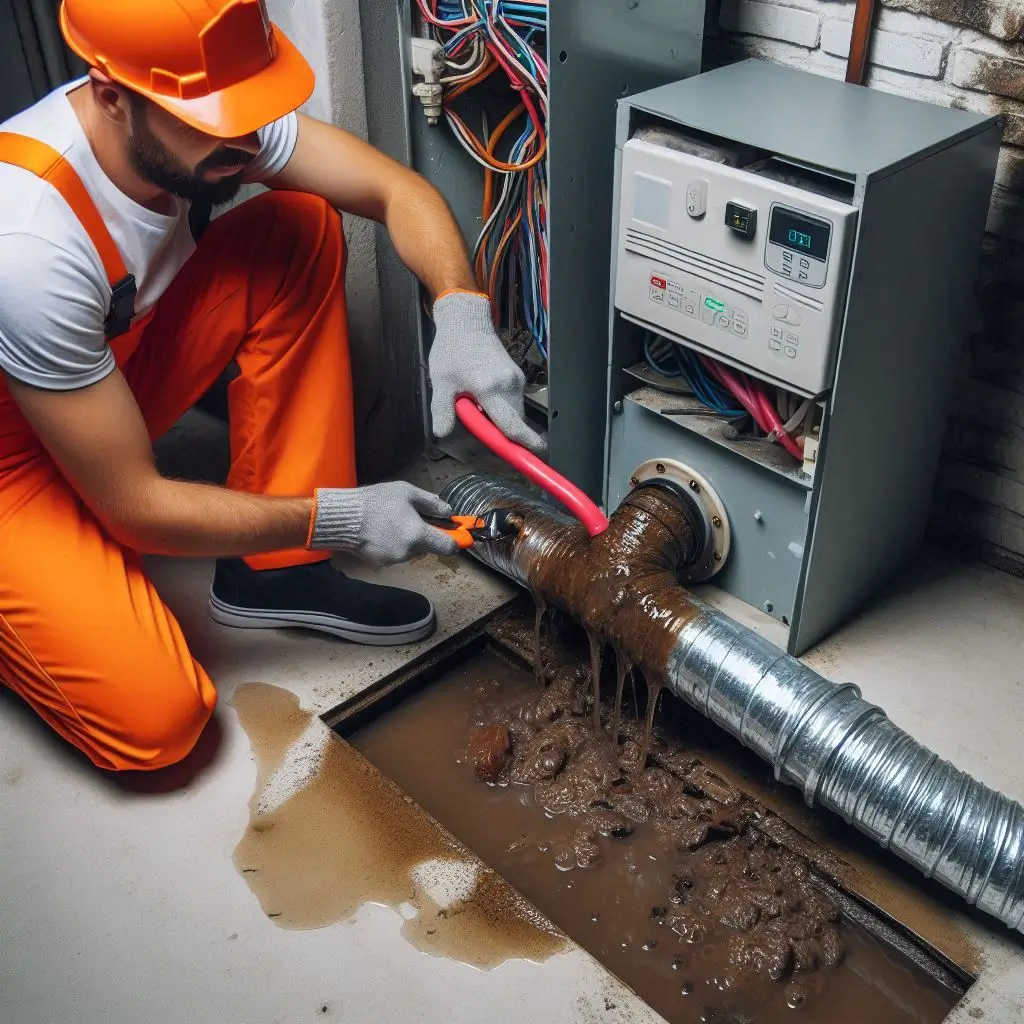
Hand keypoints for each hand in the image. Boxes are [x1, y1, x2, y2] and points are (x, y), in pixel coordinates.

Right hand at [307, 482, 458, 564]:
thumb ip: (432, 504)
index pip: (448, 547)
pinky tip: (380, 532)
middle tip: (411, 517)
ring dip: (407, 540)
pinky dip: (392, 545)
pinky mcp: (380, 563)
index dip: (455, 542)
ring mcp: (394, 560)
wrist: (343, 517)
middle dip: (424, 535)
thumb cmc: (376, 501)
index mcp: (418, 535)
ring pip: (411, 551)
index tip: (458, 536)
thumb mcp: (407, 493)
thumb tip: (449, 513)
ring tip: (390, 522)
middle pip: (428, 547)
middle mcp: (409, 552)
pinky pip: (395, 554)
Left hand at [428, 290, 545, 454]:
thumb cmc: (452, 350)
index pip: (512, 425)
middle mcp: (509, 385)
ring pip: (514, 411)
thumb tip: (442, 433)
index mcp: (490, 389)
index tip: (537, 455)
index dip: (524, 443)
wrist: (467, 321)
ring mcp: (516, 379)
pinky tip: (483, 392)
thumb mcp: (441, 382)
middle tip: (474, 417)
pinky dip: (501, 405)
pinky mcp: (517, 375)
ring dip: (499, 416)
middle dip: (499, 430)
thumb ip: (442, 410)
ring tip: (475, 399)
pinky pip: (513, 400)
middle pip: (513, 422)